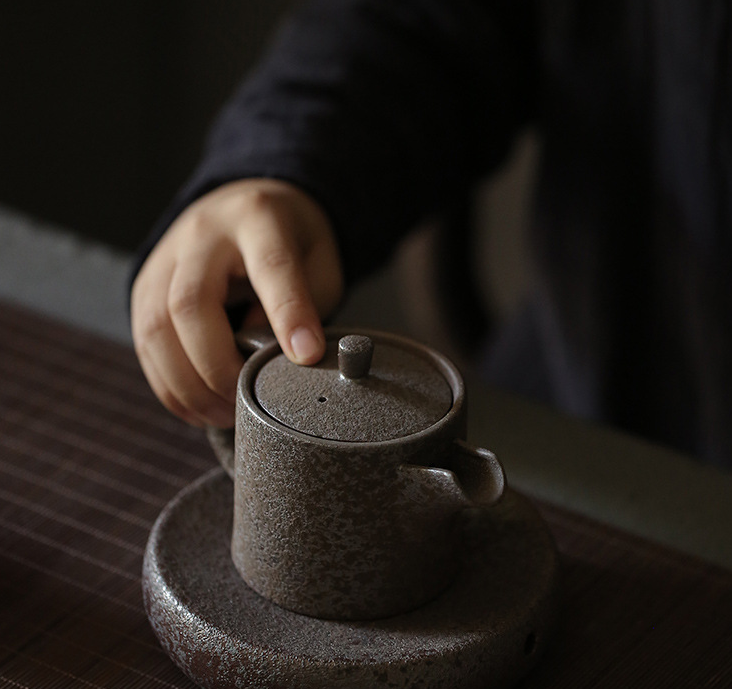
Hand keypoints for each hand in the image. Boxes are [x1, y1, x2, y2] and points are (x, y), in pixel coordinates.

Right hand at [130, 178, 343, 427]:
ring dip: (188, 385)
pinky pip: (145, 344)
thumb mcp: (318, 260)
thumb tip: (270, 354)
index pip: (271, 266)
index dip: (288, 314)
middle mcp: (202, 234)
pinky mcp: (145, 286)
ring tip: (224, 415)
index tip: (306, 355)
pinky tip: (197, 407)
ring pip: (156, 328)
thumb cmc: (289, 240)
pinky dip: (169, 385)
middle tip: (247, 402)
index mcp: (256, 218)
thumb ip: (305, 302)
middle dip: (217, 366)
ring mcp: (166, 260)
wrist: (241, 206)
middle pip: (190, 304)